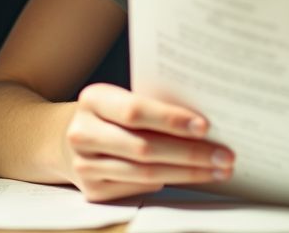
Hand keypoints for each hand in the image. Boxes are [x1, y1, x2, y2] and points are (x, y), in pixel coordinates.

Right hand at [62, 83, 233, 201]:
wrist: (64, 139)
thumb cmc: (110, 114)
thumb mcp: (121, 99)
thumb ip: (152, 106)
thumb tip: (205, 123)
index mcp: (94, 99)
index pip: (135, 111)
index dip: (171, 119)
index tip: (205, 126)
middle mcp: (83, 132)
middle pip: (144, 148)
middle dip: (191, 153)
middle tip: (224, 155)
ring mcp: (85, 164)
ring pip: (145, 174)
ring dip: (188, 173)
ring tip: (218, 170)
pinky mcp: (92, 190)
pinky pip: (139, 189)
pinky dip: (169, 182)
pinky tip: (192, 176)